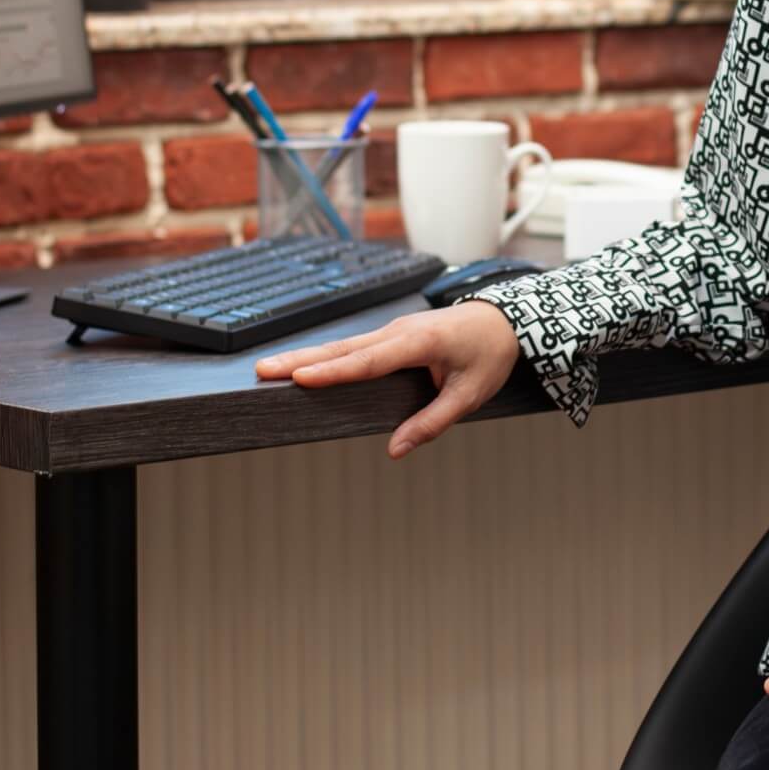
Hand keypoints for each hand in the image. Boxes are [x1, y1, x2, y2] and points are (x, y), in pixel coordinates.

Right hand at [253, 300, 521, 459]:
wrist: (505, 320)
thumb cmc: (489, 356)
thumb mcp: (470, 395)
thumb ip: (433, 423)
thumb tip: (396, 450)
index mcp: (419, 342)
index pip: (369, 361)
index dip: (334, 371)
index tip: (300, 377)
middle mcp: (399, 331)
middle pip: (344, 349)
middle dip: (302, 360)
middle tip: (264, 369)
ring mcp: (393, 330)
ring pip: (343, 346)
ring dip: (306, 356)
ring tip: (270, 367)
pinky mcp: (391, 335)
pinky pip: (354, 347)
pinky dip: (325, 357)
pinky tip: (302, 366)